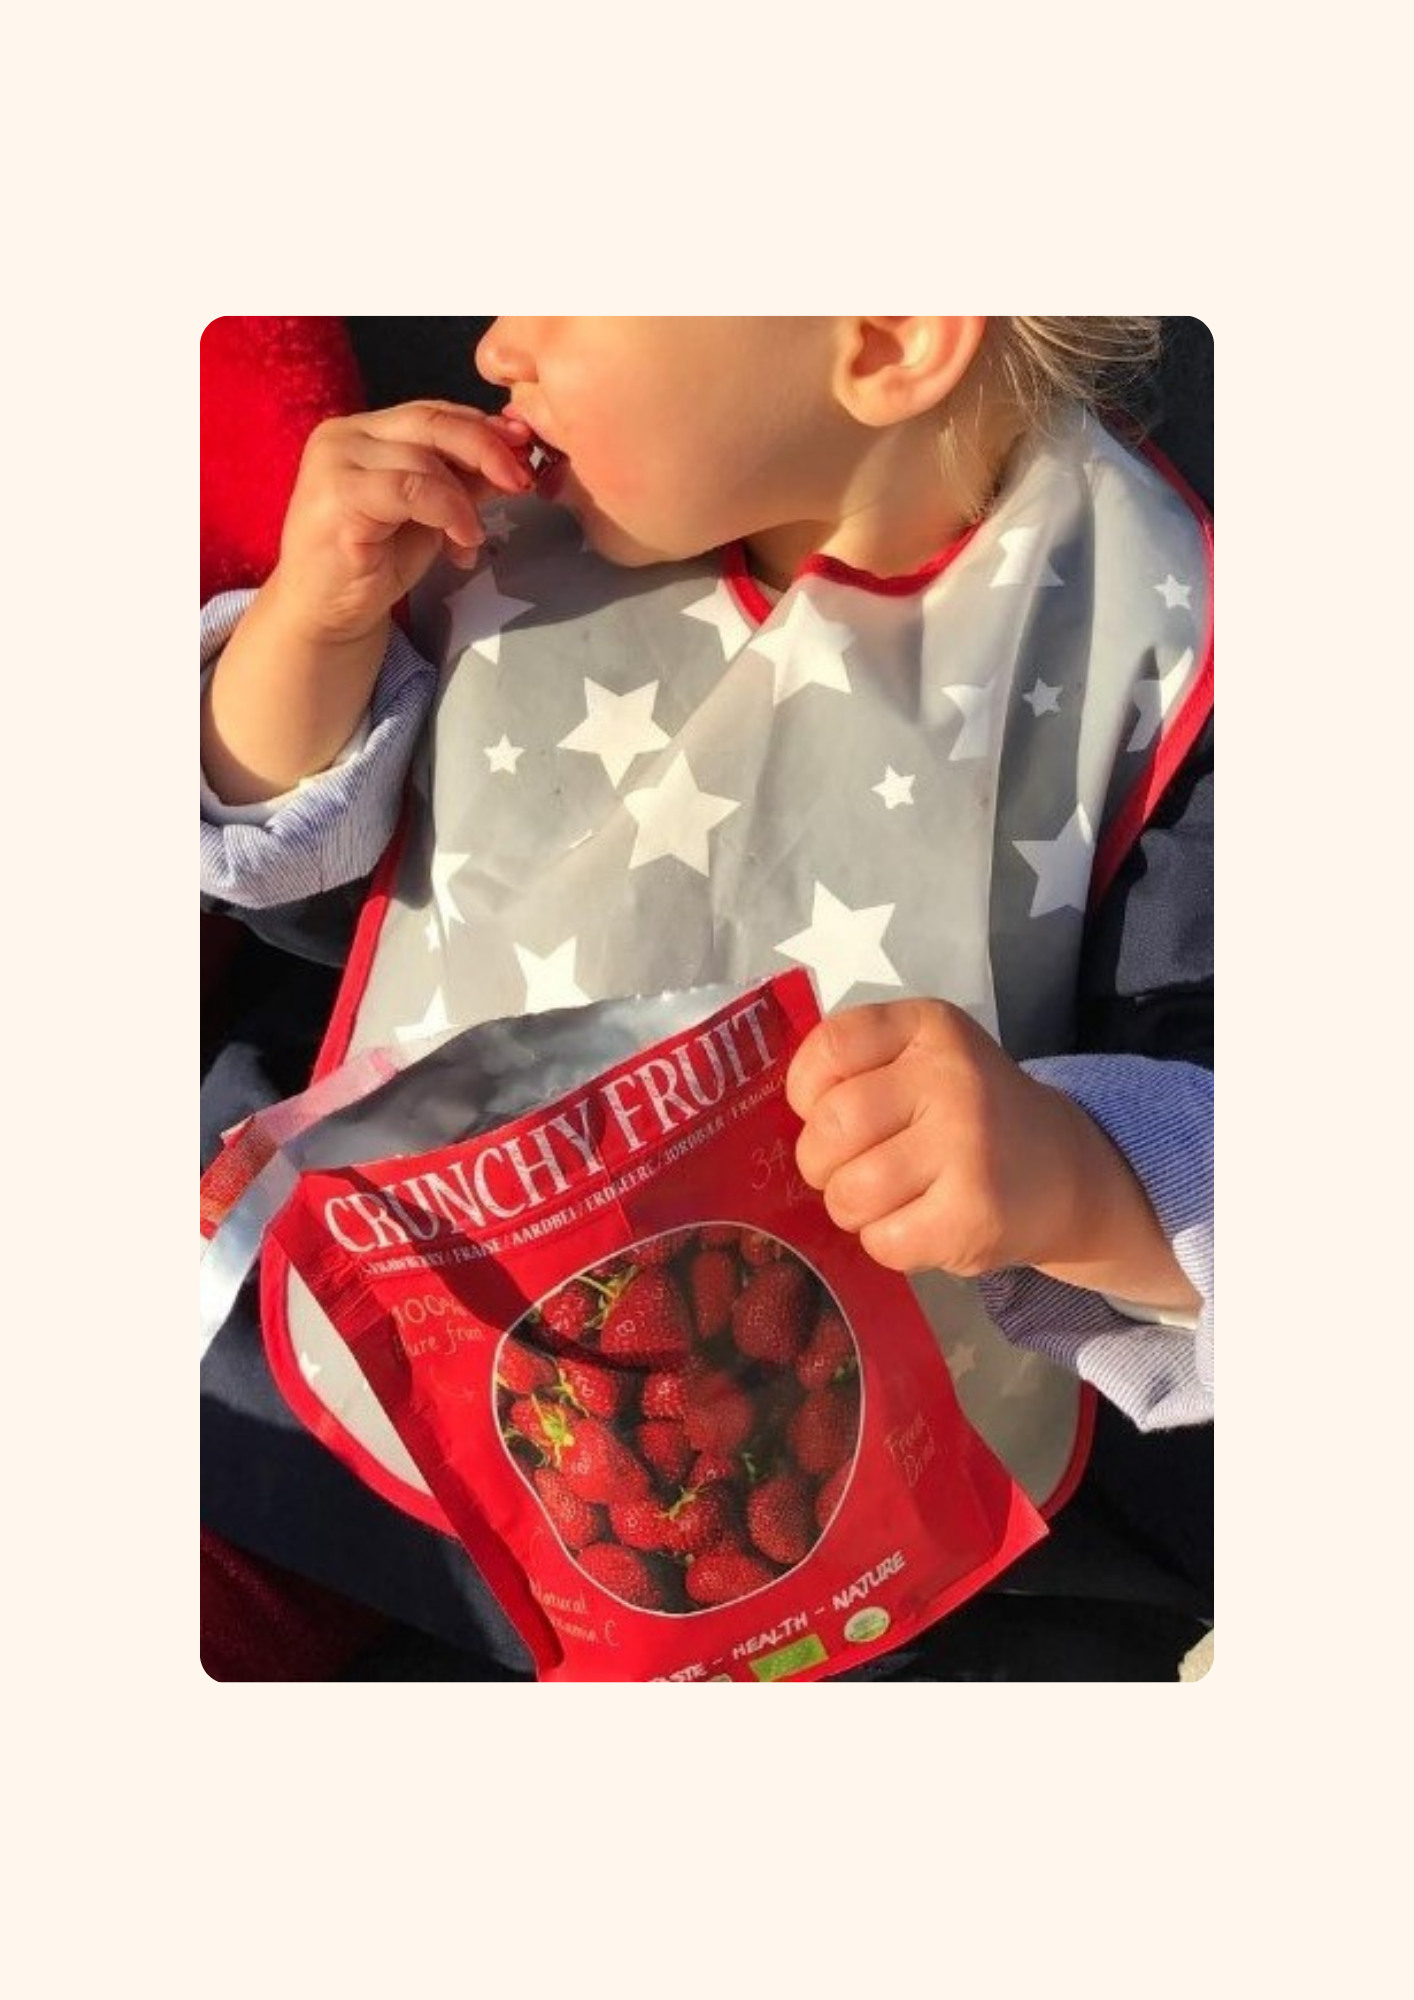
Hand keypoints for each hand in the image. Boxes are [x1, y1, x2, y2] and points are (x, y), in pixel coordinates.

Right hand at [266, 401, 535, 646]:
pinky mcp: (338, 496)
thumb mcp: (431, 515)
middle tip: (521, 479)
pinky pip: (410, 488)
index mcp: (364, 431)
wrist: (327, 615)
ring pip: (424, 458)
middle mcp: (344, 435)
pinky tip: (462, 540)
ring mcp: (335, 462)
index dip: (482, 428)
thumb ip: (461, 481)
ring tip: (473, 536)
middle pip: (431, 422)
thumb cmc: (375, 566)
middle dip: (486, 448)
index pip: (432, 413)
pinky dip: (448, 511)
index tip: (524, 450)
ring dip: (465, 498)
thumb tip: (513, 457)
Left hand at [787, 999, 1198, 1313]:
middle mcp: (951, 1077)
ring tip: (886, 1200)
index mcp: (930, 1026)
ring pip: (851, 1191)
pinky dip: (885, 1243)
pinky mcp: (974, 1214)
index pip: (830, 1047)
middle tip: (848, 1169)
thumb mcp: (923, 1061)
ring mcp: (967, 1146)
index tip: (822, 1110)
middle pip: (831, 1127)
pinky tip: (917, 1225)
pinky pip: (883, 1241)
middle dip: (821, 1161)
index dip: (805, 1090)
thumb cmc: (967, 1116)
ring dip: (851, 1208)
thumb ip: (857, 1070)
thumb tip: (771, 1118)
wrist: (1065, 1173)